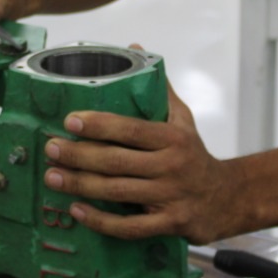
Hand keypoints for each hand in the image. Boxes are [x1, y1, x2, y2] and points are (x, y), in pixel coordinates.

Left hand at [42, 77, 236, 244]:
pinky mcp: (168, 224)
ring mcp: (170, 198)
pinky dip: (100, 221)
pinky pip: (129, 227)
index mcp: (173, 137)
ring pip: (117, 192)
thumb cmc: (194, 154)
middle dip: (79, 156)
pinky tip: (76, 211)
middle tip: (51, 149)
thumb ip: (159, 88)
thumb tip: (136, 50)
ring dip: (80, 185)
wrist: (226, 198)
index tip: (70, 121)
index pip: (131, 129)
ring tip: (52, 177)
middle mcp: (171, 166)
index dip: (99, 125)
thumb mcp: (183, 119)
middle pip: (117, 161)